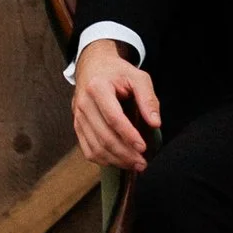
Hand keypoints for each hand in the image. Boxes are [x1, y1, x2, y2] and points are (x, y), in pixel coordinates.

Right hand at [73, 37, 161, 169]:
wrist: (93, 67)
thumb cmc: (118, 73)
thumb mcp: (138, 77)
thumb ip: (148, 98)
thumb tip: (155, 123)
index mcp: (98, 88)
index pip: (113, 118)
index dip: (128, 135)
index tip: (143, 147)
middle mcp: (83, 103)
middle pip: (104, 137)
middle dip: (125, 154)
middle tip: (143, 163)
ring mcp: (78, 117)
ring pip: (95, 147)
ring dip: (116, 160)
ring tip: (134, 165)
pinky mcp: (77, 126)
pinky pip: (87, 150)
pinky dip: (103, 160)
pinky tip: (119, 161)